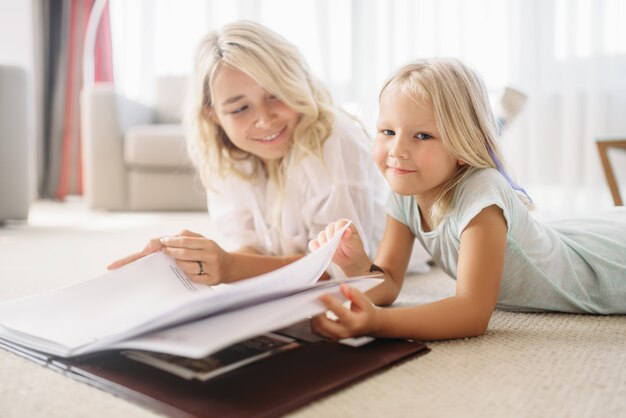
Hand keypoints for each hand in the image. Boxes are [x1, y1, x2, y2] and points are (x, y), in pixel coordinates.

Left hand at [108, 230, 230, 284]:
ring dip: (178, 264)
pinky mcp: (211, 280)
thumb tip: (170, 237)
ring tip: (176, 261)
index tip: (163, 242)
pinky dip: (186, 274)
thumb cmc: (211, 252)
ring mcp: (212, 269)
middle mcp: (211, 255)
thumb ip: (188, 236)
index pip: (186, 241)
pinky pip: (192, 278)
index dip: (172, 241)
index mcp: (208, 244)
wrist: (230, 266)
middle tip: (163, 251)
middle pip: (184, 254)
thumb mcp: (204, 240)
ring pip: (187, 267)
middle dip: (171, 252)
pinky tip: (186, 271)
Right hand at [308, 219, 369, 275]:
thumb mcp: (355, 244)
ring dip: (323, 243)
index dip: (338, 229)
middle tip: (332, 245)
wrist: (350, 258)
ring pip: (321, 235)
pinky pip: (314, 243)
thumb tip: (347, 231)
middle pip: (329, 229)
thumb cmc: (354, 248)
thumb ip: (350, 238)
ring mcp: (326, 235)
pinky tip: (317, 251)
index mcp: (344, 225)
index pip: (340, 224)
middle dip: (330, 237)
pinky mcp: (320, 243)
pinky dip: (314, 247)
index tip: (338, 236)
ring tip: (326, 250)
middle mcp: (334, 228)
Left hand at [310, 284, 380, 339]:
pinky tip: (317, 313)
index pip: (340, 312)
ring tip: (315, 306)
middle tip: (315, 300)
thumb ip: (354, 293)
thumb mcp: (364, 301)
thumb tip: (342, 287)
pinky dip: (314, 322)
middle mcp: (344, 332)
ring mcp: (337, 337)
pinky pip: (317, 332)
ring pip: (318, 329)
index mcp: (354, 322)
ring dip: (314, 317)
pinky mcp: (331, 337)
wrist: (369, 325)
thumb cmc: (366, 313)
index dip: (330, 302)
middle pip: (324, 324)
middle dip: (317, 311)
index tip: (322, 294)